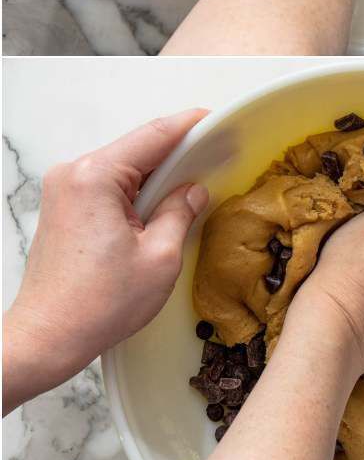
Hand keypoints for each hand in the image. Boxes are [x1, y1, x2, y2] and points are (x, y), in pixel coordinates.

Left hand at [3, 110, 209, 412]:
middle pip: (138, 148)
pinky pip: (109, 184)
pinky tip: (160, 205)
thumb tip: (193, 191)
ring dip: (157, 175)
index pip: (155, 135)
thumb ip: (180, 212)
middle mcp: (73, 174)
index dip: (193, 126)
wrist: (47, 337)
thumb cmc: (97, 304)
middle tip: (216, 157)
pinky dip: (137, 190)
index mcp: (96, 177)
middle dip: (177, 153)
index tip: (220, 121)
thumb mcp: (160, 257)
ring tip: (191, 188)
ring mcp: (63, 190)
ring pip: (124, 167)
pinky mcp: (63, 208)